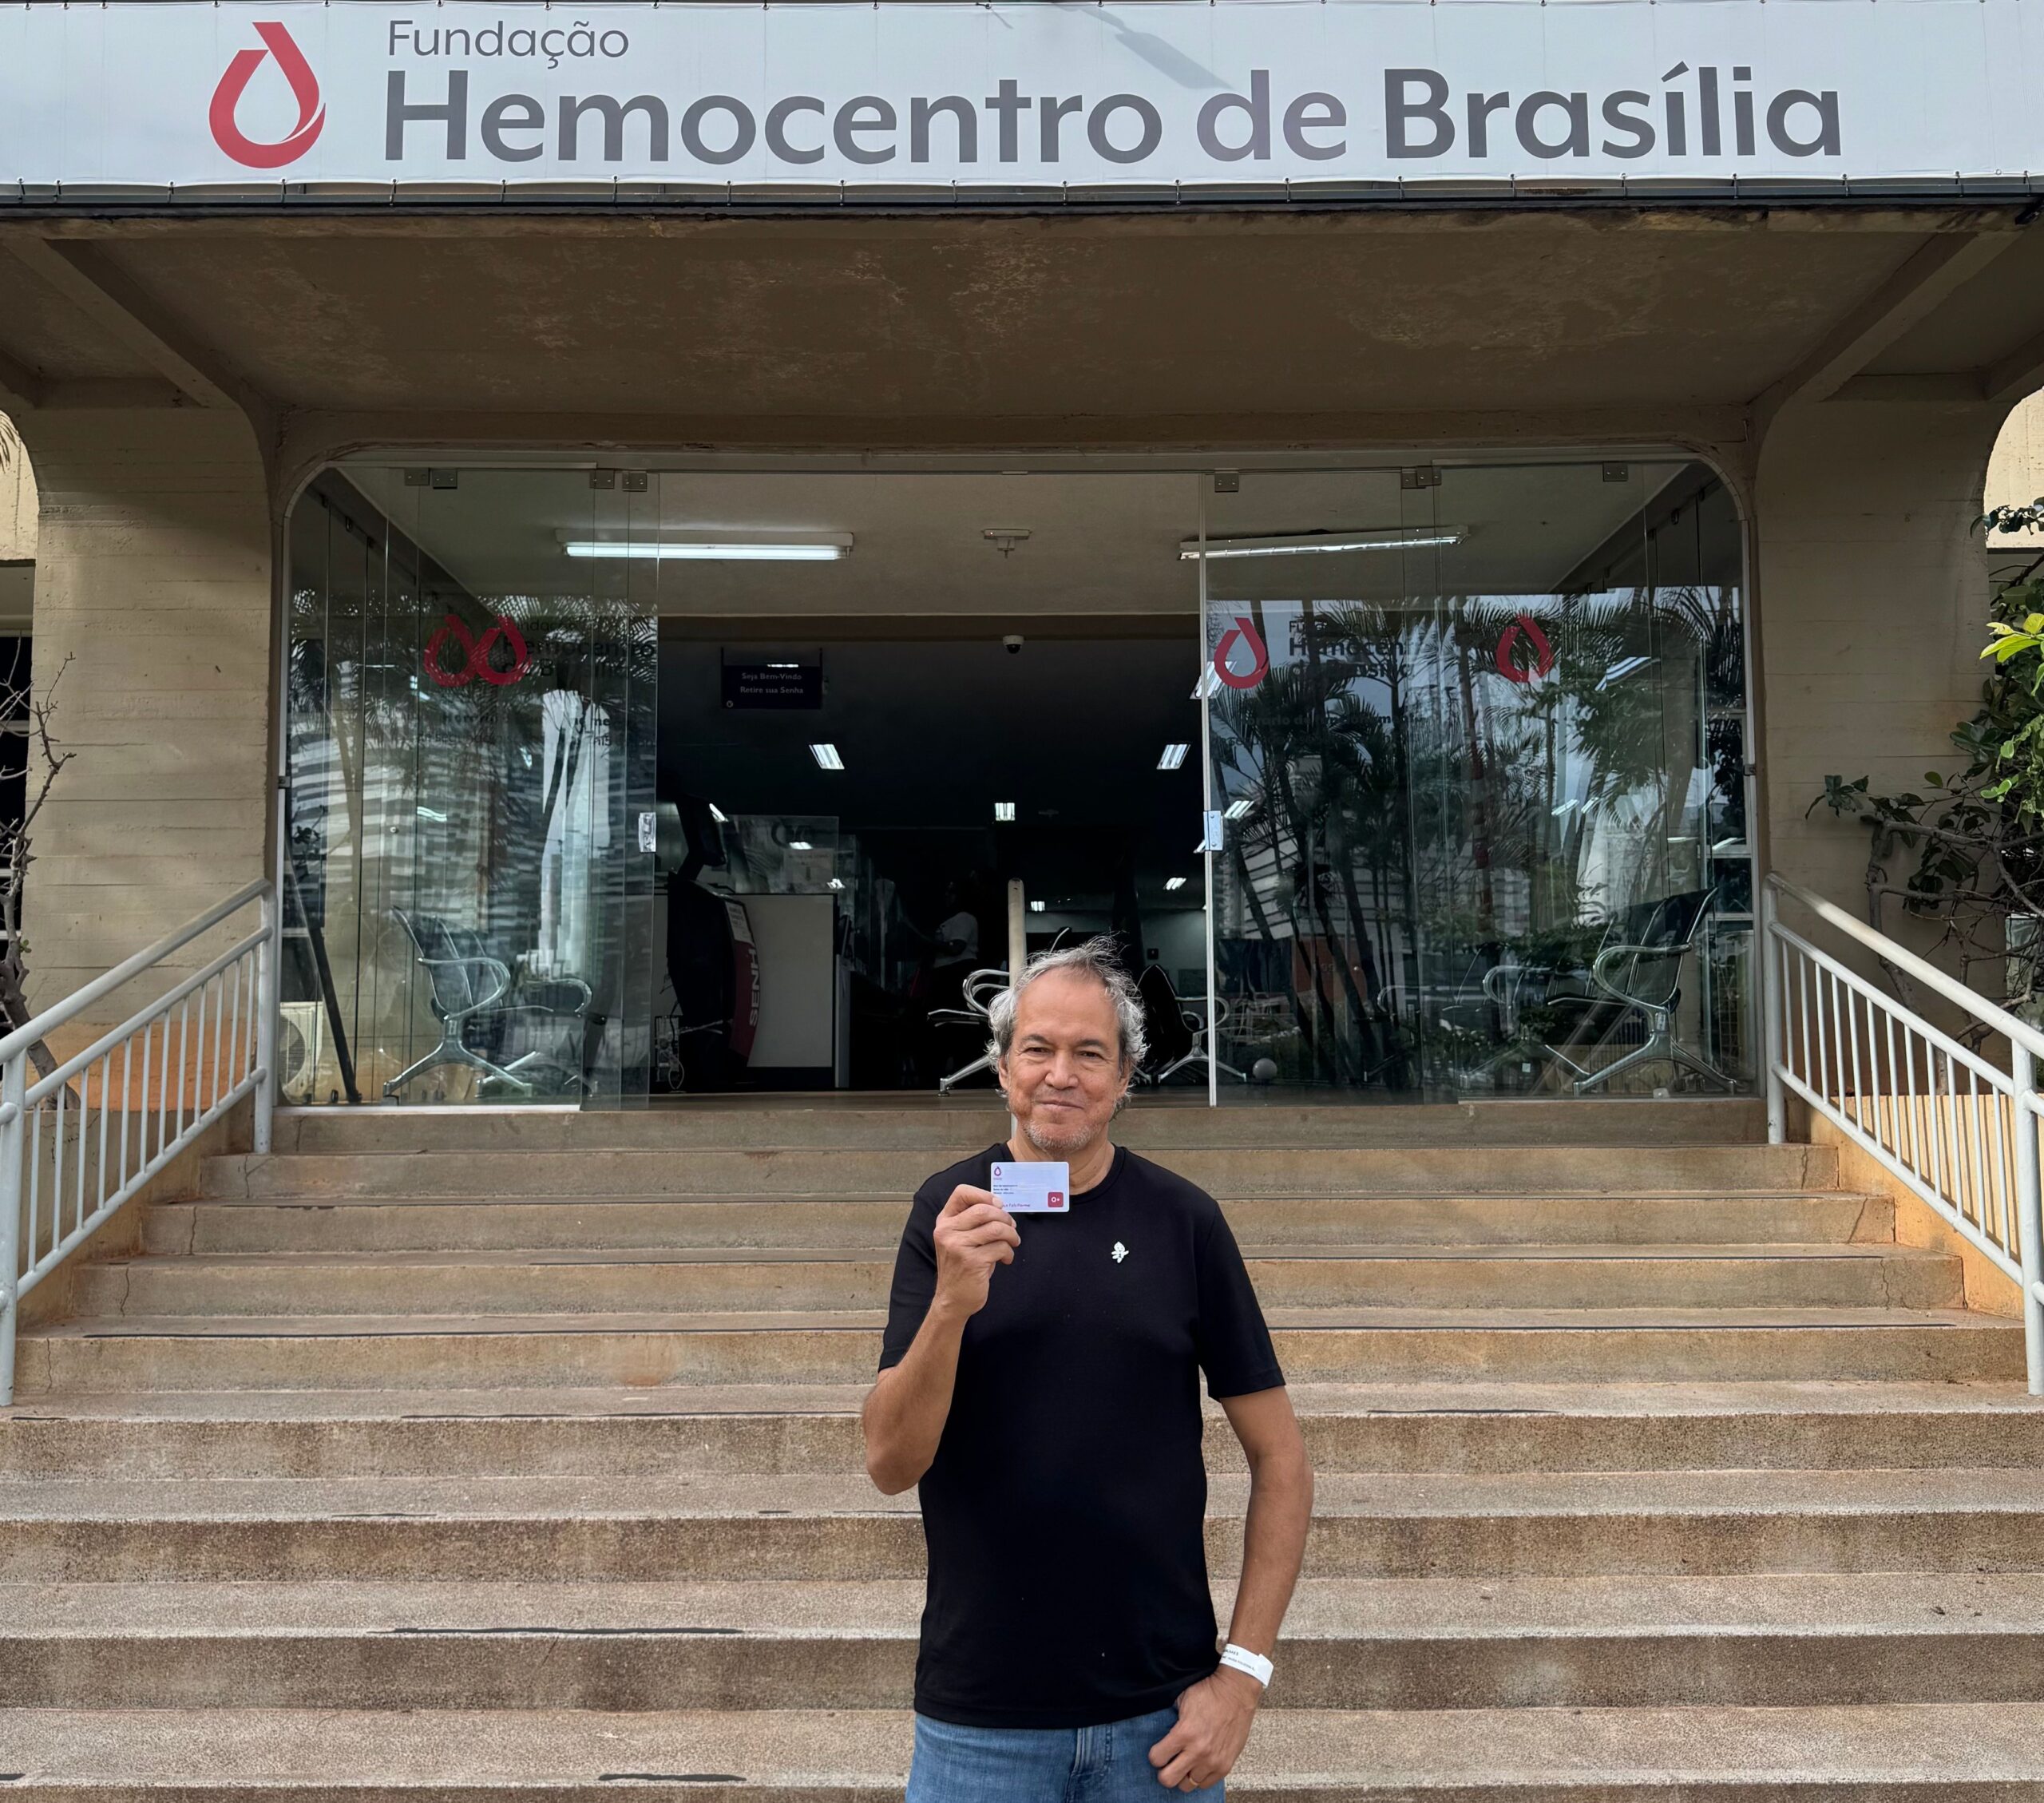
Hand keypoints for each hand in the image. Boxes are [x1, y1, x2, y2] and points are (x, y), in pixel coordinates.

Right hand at [931, 1184, 1018, 1318]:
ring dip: (1011, 1234)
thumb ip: (973, 1222)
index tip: (998, 1205)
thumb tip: (1000, 1208)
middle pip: (983, 1210)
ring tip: (1013, 1243)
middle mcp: (947, 1231)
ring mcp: (957, 1246)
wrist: (952, 1300)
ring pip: (995, 1228)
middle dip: (1004, 1217)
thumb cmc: (961, 1268)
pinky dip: (1009, 1252)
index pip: (961, 1193)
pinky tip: (1006, 1259)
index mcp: (944, 1222)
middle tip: (1012, 1228)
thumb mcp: (959, 1240)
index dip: (984, 1195)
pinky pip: (1000, 1247)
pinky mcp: (971, 1262)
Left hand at [1148, 1667, 1261, 1791]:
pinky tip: (1199, 1764)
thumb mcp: (1181, 1698)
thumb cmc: (1209, 1691)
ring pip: (1187, 1785)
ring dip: (1183, 1774)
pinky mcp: (1226, 1765)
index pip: (1156, 1758)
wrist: (1236, 1691)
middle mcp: (1198, 1751)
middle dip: (1164, 1771)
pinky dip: (1200, 1777)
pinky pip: (1206, 1784)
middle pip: (1168, 1779)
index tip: (1159, 1750)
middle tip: (1168, 1762)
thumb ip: (1169, 1718)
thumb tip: (1158, 1729)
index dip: (1155, 1754)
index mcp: (1184, 1733)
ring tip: (1185, 1763)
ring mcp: (1213, 1761)